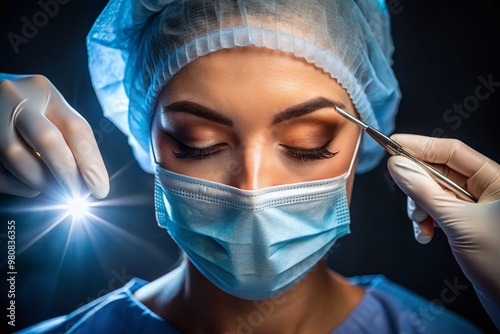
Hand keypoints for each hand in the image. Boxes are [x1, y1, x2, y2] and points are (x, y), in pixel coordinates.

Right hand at [0, 74, 108, 198]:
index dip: (91, 163)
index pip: (76, 128)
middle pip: (49, 141)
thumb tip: (89, 182)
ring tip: (55, 189)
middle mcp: (14, 97)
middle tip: (79, 196)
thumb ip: (69, 138)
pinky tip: (31, 185)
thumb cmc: (25, 110)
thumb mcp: (48, 111)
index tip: (101, 189)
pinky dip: (20, 186)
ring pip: (19, 159)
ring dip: (43, 183)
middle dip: (68, 175)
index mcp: (42, 90)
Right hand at [387, 134, 499, 326]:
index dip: (421, 146)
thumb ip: (424, 191)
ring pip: (434, 193)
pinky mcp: (465, 224)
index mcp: (495, 180)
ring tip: (422, 222)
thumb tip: (397, 166)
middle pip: (440, 171)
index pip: (452, 152)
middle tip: (404, 190)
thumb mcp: (458, 221)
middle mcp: (486, 190)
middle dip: (418, 183)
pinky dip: (426, 221)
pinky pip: (436, 212)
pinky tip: (426, 233)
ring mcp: (474, 208)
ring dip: (420, 206)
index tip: (392, 144)